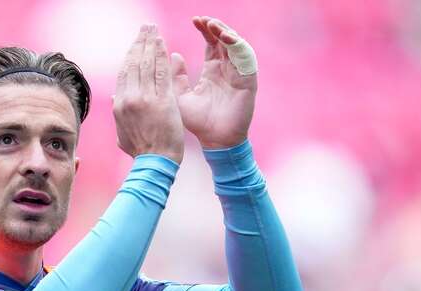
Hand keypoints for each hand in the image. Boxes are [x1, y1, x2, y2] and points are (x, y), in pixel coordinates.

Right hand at [114, 24, 184, 162]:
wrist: (155, 162)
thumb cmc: (141, 151)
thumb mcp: (123, 132)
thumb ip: (120, 112)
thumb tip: (116, 96)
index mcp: (119, 105)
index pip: (124, 73)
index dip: (131, 55)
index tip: (136, 43)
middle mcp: (129, 98)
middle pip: (134, 64)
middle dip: (140, 43)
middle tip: (145, 28)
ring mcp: (145, 99)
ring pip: (146, 64)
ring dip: (151, 44)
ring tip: (153, 30)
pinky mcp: (162, 101)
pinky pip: (161, 72)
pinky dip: (161, 56)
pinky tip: (163, 44)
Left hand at [171, 16, 257, 148]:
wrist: (214, 142)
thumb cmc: (198, 123)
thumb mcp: (180, 97)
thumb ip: (176, 77)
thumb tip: (173, 55)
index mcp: (213, 71)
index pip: (211, 44)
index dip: (205, 30)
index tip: (194, 20)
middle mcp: (227, 70)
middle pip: (225, 40)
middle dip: (216, 27)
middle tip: (204, 19)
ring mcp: (239, 75)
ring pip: (237, 46)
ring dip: (227, 33)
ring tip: (214, 26)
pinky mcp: (248, 81)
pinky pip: (247, 59)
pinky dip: (239, 47)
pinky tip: (227, 39)